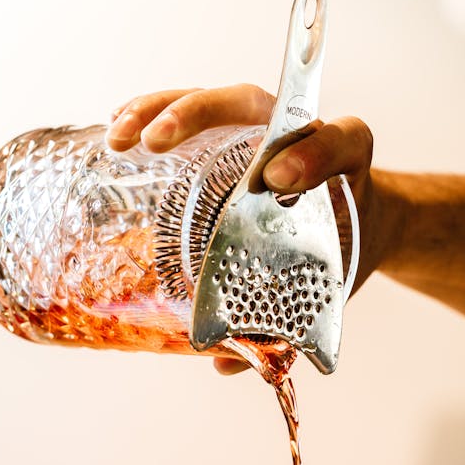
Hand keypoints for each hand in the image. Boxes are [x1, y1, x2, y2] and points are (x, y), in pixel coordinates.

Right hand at [107, 85, 377, 372]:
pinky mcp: (224, 137)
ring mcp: (255, 130)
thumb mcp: (322, 290)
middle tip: (157, 142)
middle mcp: (294, 136)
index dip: (315, 149)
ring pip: (209, 102)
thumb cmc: (337, 251)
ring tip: (119, 139)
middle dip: (199, 113)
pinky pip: (186, 115)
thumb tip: (226, 362)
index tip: (280, 179)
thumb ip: (282, 328)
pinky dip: (148, 116)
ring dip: (157, 111)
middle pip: (249, 102)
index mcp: (341, 166)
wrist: (348, 227)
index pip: (340, 140)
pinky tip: (116, 132)